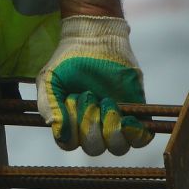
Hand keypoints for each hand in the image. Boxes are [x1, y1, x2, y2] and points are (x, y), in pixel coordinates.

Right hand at [34, 16, 153, 155]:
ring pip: (118, 147)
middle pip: (94, 148)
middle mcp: (94, 128)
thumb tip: (58, 131)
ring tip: (107, 101)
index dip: (70, 128)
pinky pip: (140, 138)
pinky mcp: (136, 114)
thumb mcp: (49, 80)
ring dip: (111, 128)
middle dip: (90, 124)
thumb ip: (48, 106)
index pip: (69, 144)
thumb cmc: (68, 61)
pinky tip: (125, 115)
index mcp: (71, 125)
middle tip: (88, 95)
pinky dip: (134, 132)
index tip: (70, 101)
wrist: (93, 39)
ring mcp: (116, 123)